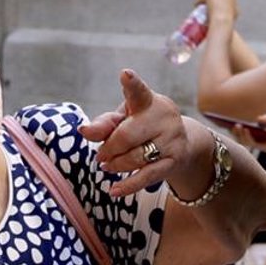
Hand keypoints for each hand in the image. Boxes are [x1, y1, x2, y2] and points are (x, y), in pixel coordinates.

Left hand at [80, 69, 191, 197]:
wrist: (181, 144)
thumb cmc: (144, 126)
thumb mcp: (124, 119)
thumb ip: (104, 124)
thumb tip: (84, 131)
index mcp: (148, 101)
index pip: (139, 91)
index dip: (132, 84)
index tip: (125, 74)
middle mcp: (164, 117)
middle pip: (127, 135)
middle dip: (109, 148)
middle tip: (101, 156)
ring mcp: (172, 139)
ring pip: (136, 157)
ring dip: (116, 164)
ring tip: (108, 165)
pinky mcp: (174, 161)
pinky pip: (146, 177)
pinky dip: (128, 185)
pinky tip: (114, 190)